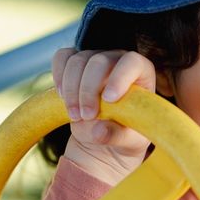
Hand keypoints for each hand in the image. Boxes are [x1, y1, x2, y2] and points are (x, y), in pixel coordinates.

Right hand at [51, 48, 156, 183]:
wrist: (102, 136)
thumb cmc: (124, 135)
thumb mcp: (128, 142)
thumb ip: (117, 136)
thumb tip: (99, 130)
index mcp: (140, 74)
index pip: (132, 62)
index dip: (119, 77)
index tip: (109, 100)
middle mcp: (118, 61)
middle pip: (100, 60)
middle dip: (88, 89)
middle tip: (87, 116)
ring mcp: (95, 59)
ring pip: (78, 60)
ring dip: (71, 89)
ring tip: (75, 116)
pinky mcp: (75, 63)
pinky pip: (62, 57)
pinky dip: (58, 75)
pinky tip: (61, 96)